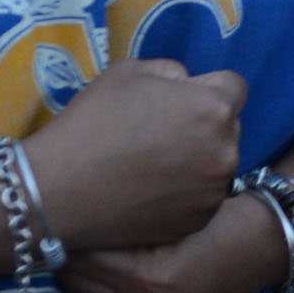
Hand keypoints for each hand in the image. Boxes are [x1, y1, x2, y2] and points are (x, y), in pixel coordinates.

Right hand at [23, 60, 245, 252]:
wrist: (59, 189)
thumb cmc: (93, 121)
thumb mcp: (130, 71)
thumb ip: (172, 72)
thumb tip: (188, 85)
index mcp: (213, 107)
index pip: (234, 87)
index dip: (208, 90)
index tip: (180, 101)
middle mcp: (226, 150)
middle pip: (229, 127)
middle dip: (206, 125)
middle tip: (162, 134)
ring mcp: (213, 191)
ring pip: (218, 165)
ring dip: (199, 160)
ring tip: (154, 166)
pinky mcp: (198, 222)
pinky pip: (203, 198)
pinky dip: (186, 193)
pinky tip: (151, 191)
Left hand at [58, 193, 288, 292]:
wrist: (262, 245)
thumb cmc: (218, 214)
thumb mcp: (169, 209)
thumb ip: (122, 217)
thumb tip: (70, 212)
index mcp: (150, 282)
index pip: (80, 259)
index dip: (65, 230)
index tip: (55, 209)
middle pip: (79, 286)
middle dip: (67, 256)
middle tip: (60, 227)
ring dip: (80, 279)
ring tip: (79, 248)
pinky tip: (105, 274)